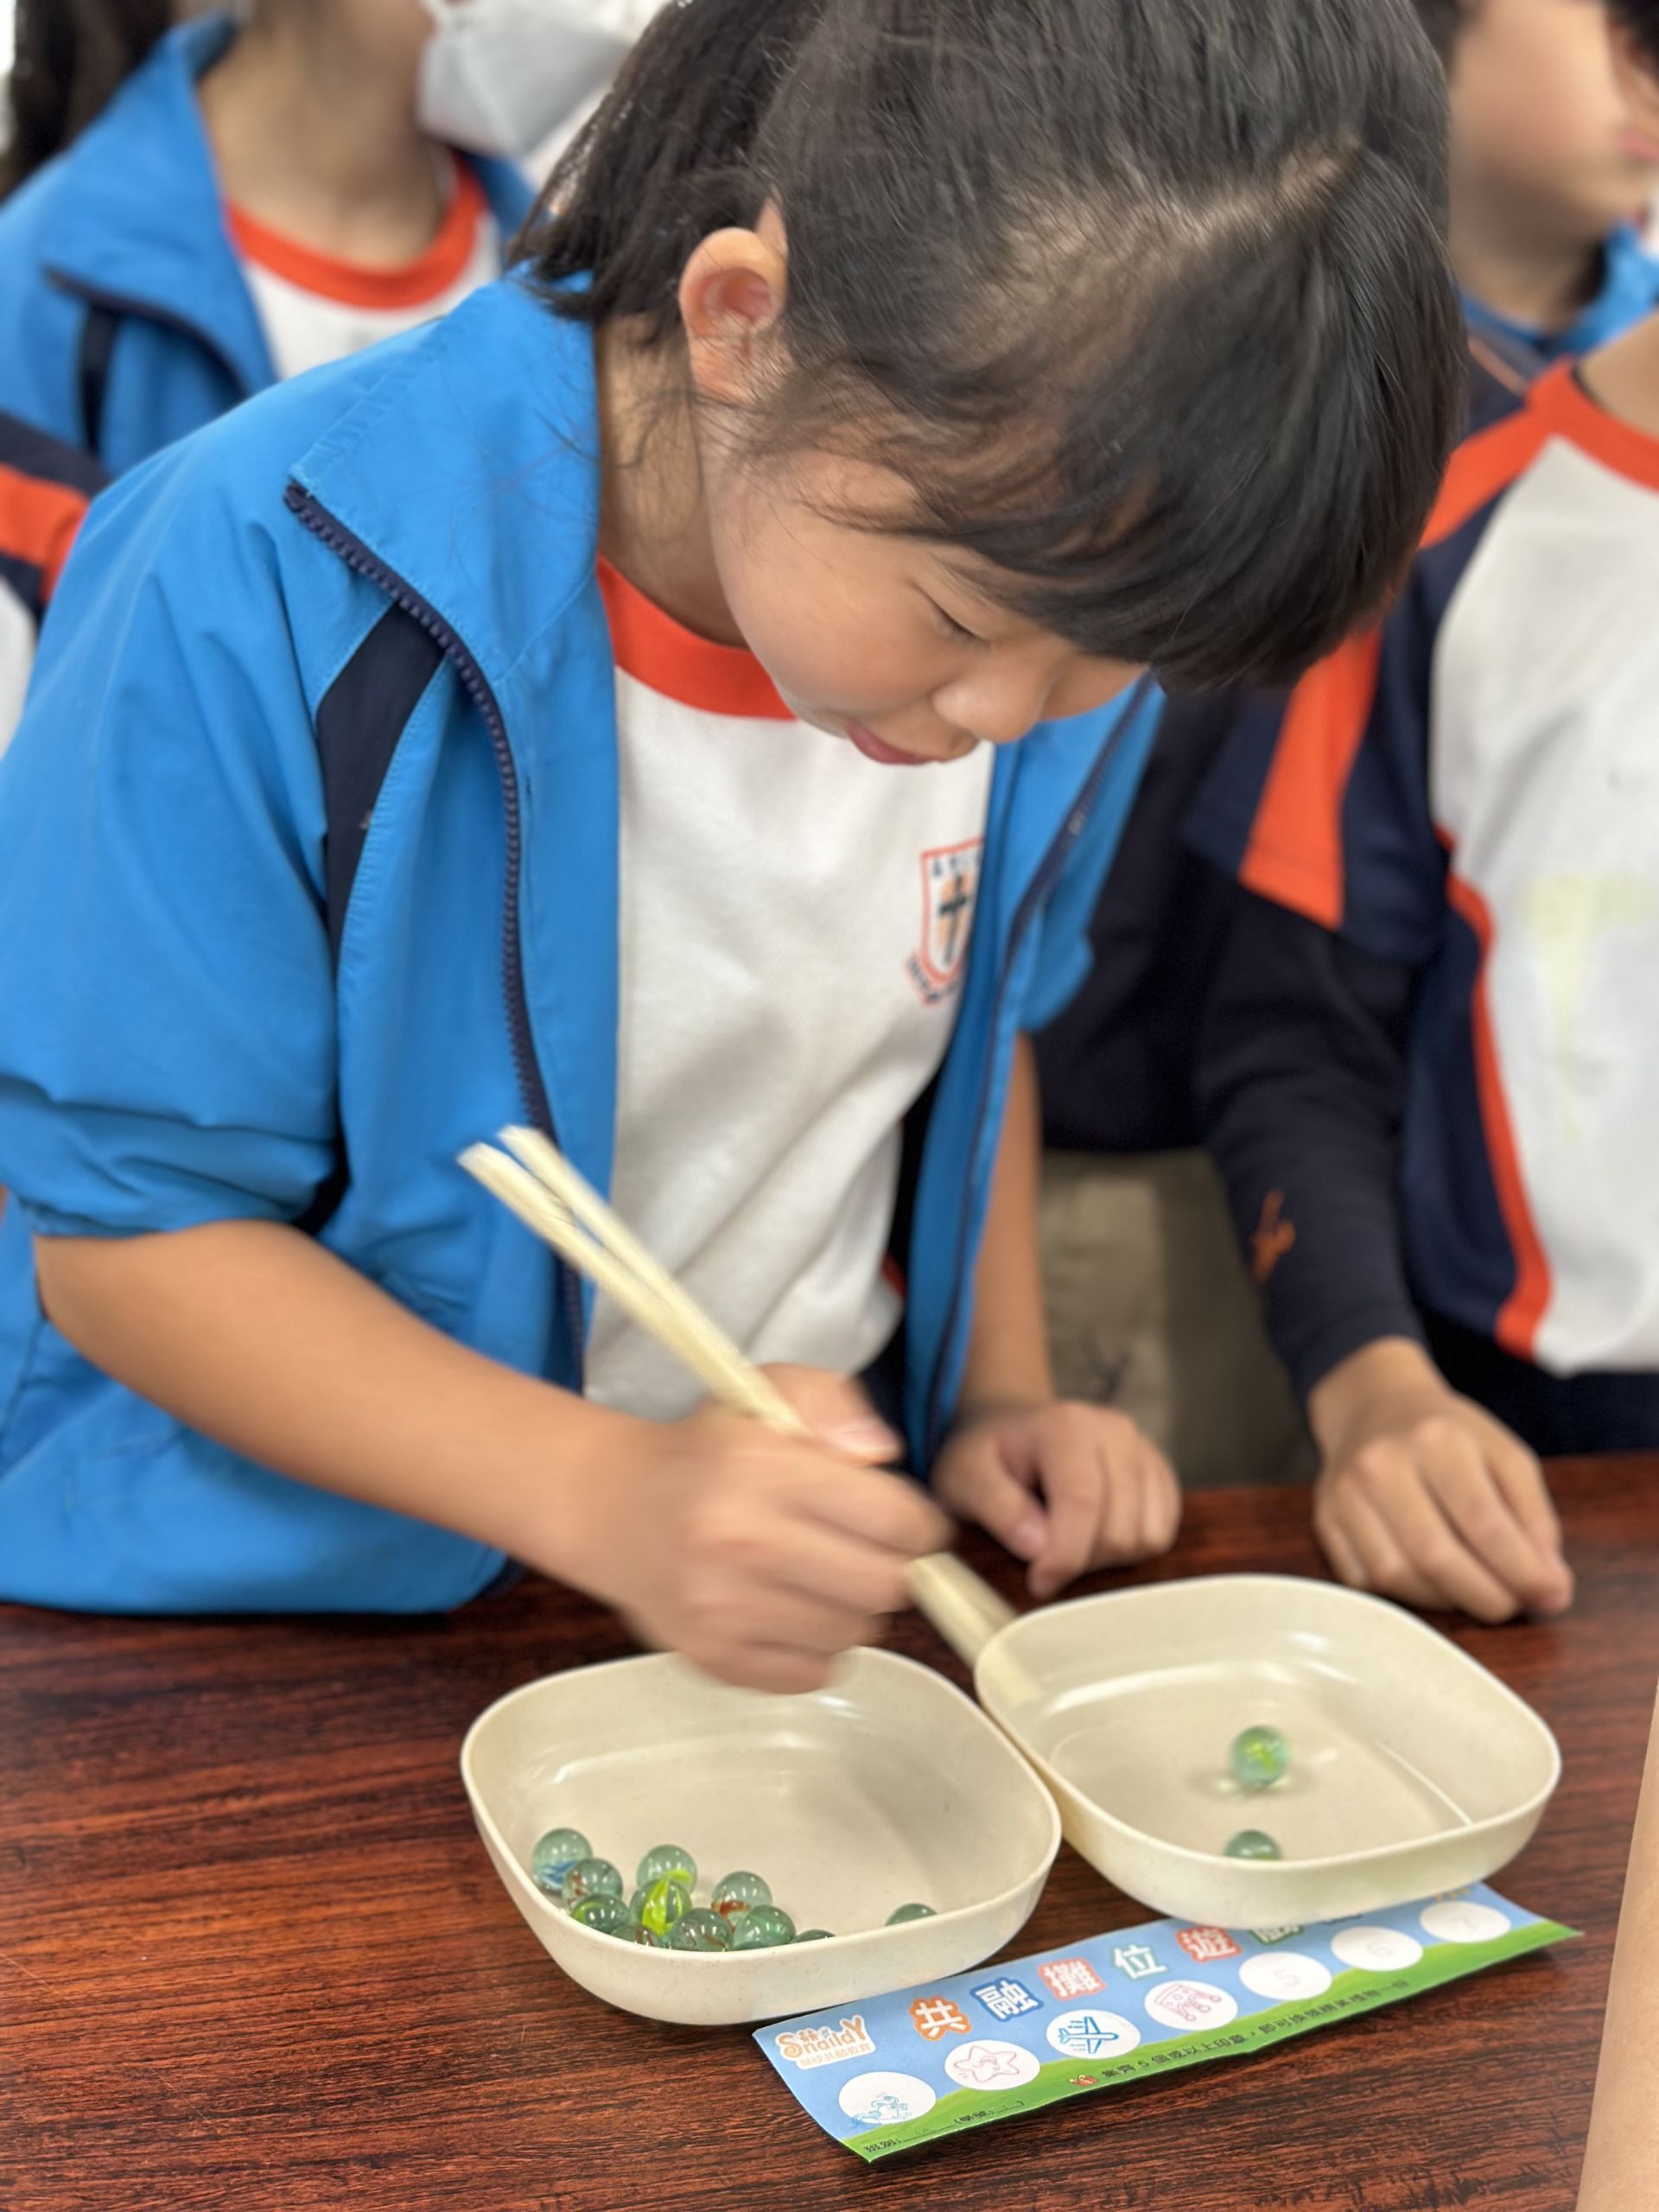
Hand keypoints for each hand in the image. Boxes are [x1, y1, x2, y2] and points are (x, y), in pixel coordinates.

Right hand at [559, 1366, 951, 1694]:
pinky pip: (811, 1675)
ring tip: (825, 1577)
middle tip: (873, 1552)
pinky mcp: (711, 1657)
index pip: (893, 1519)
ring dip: (854, 1608)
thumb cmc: (708, 1451)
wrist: (614, 1507)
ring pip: (852, 1634)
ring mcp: (722, 1608)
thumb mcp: (767, 1390)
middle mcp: (740, 1540)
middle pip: (883, 1586)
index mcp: (761, 1468)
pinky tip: (795, 1611)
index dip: (920, 1523)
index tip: (912, 1523)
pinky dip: (817, 1649)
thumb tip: (880, 1453)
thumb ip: (834, 1402)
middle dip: (893, 1568)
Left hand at [931, 1400, 1181, 1600]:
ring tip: (1067, 1542)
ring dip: (1106, 1559)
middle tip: (1043, 1559)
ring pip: (1147, 1536)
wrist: (1011, 1431)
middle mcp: (1115, 1430)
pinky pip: (1162, 1534)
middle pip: (1120, 1528)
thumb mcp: (965, 1477)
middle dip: (1081, 1561)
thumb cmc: (987, 1456)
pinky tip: (1092, 1536)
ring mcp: (1143, 1450)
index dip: (1064, 1556)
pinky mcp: (1160, 1473)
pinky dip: (1129, 1550)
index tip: (1038, 1582)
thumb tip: (1037, 1546)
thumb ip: (996, 1507)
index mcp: (1066, 1425)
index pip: (1083, 1503)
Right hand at [1308, 1338, 1573, 1622]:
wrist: (1374, 1406)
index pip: (1482, 1522)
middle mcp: (1381, 1463)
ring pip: (1398, 1576)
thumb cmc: (1448, 1436)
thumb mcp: (1504, 1455)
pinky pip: (1367, 1581)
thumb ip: (1534, 1517)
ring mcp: (1346, 1494)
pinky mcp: (1326, 1520)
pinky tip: (1433, 1581)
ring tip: (1477, 1591)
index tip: (1552, 1595)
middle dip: (1488, 1596)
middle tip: (1516, 1605)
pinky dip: (1408, 1595)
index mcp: (1436, 1438)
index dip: (1523, 1570)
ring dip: (1449, 1600)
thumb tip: (1550, 1586)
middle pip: (1436, 1556)